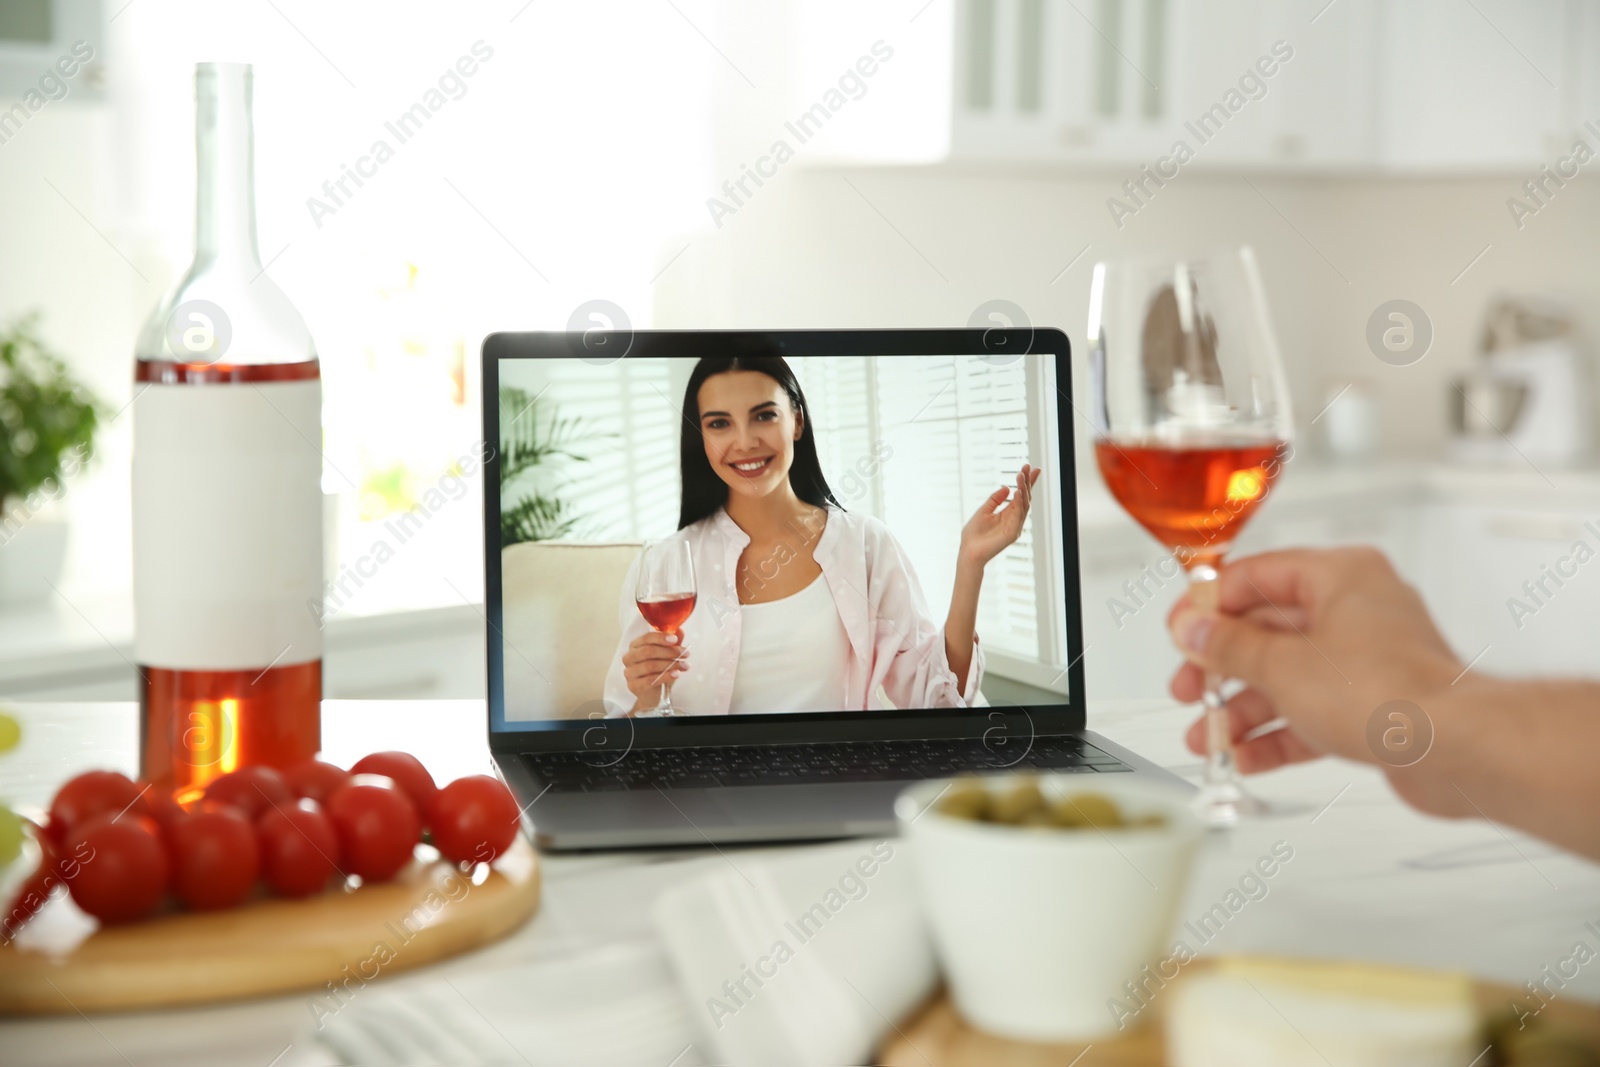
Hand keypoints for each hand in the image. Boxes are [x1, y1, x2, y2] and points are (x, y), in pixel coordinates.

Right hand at [623, 631, 688, 712]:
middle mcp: (629, 657)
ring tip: (684, 666)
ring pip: (650, 665)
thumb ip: (672, 644)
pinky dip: (665, 676)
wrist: (654, 694)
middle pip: (648, 651)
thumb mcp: (668, 656)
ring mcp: (629, 672)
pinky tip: (676, 674)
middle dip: (669, 652)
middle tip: (685, 654)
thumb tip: (680, 631)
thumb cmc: (660, 671)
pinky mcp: (633, 685)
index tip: (675, 640)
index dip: (661, 638)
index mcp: (635, 646)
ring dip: (670, 664)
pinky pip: (650, 680)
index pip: (646, 638)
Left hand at [959, 464, 1041, 567]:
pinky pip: (1018, 515)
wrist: (968, 552)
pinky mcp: (1012, 533)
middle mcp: (1014, 519)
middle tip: (1028, 467)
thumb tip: (1007, 487)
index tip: (1030, 468)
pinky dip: (1019, 503)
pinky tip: (1018, 491)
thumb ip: (995, 500)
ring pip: (1024, 504)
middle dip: (1027, 482)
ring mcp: (1014, 526)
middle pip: (1025, 498)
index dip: (1026, 482)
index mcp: (1007, 514)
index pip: (1020, 495)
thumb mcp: (983, 511)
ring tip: (1021, 475)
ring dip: (1023, 489)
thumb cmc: (974, 535)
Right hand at [1166, 547, 1460, 774]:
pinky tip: (1247, 757)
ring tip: (1208, 738)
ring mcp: (1369, 657)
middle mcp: (1357, 609)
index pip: (1256, 576)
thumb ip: (1229, 647)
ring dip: (1243, 710)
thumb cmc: (1390, 693)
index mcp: (1339, 575)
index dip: (1210, 606)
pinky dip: (1278, 733)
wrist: (1457, 750)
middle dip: (1222, 670)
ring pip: (1289, 676)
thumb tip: (1195, 630)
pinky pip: (1314, 711)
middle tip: (1189, 690)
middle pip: (1268, 631)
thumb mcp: (1283, 665)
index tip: (1181, 631)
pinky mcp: (1377, 703)